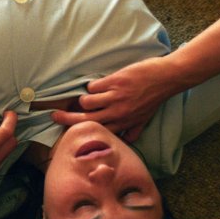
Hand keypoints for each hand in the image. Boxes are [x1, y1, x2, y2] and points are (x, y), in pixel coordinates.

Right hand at [51, 56, 178, 141]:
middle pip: (84, 120)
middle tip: (54, 115)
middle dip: (66, 118)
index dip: (79, 131)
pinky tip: (102, 84)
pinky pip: (94, 86)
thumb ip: (132, 130)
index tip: (67, 130)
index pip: (96, 131)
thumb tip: (125, 141)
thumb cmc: (154, 98)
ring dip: (84, 98)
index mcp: (122, 123)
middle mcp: (117, 113)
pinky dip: (94, 85)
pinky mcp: (115, 82)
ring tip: (91, 94)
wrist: (166, 78)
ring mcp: (115, 98)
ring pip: (86, 102)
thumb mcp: (144, 119)